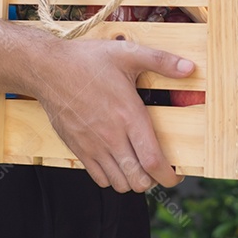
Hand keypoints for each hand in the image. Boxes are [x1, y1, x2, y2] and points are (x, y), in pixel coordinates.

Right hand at [30, 35, 194, 192]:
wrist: (47, 69)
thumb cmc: (88, 60)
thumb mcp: (128, 52)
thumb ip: (161, 60)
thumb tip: (189, 68)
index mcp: (129, 116)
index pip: (154, 161)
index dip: (170, 175)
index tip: (178, 173)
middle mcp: (112, 136)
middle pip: (139, 180)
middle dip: (154, 180)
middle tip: (160, 167)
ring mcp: (93, 146)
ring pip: (120, 184)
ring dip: (134, 180)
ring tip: (139, 165)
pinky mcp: (77, 149)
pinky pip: (99, 178)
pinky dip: (113, 178)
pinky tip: (118, 161)